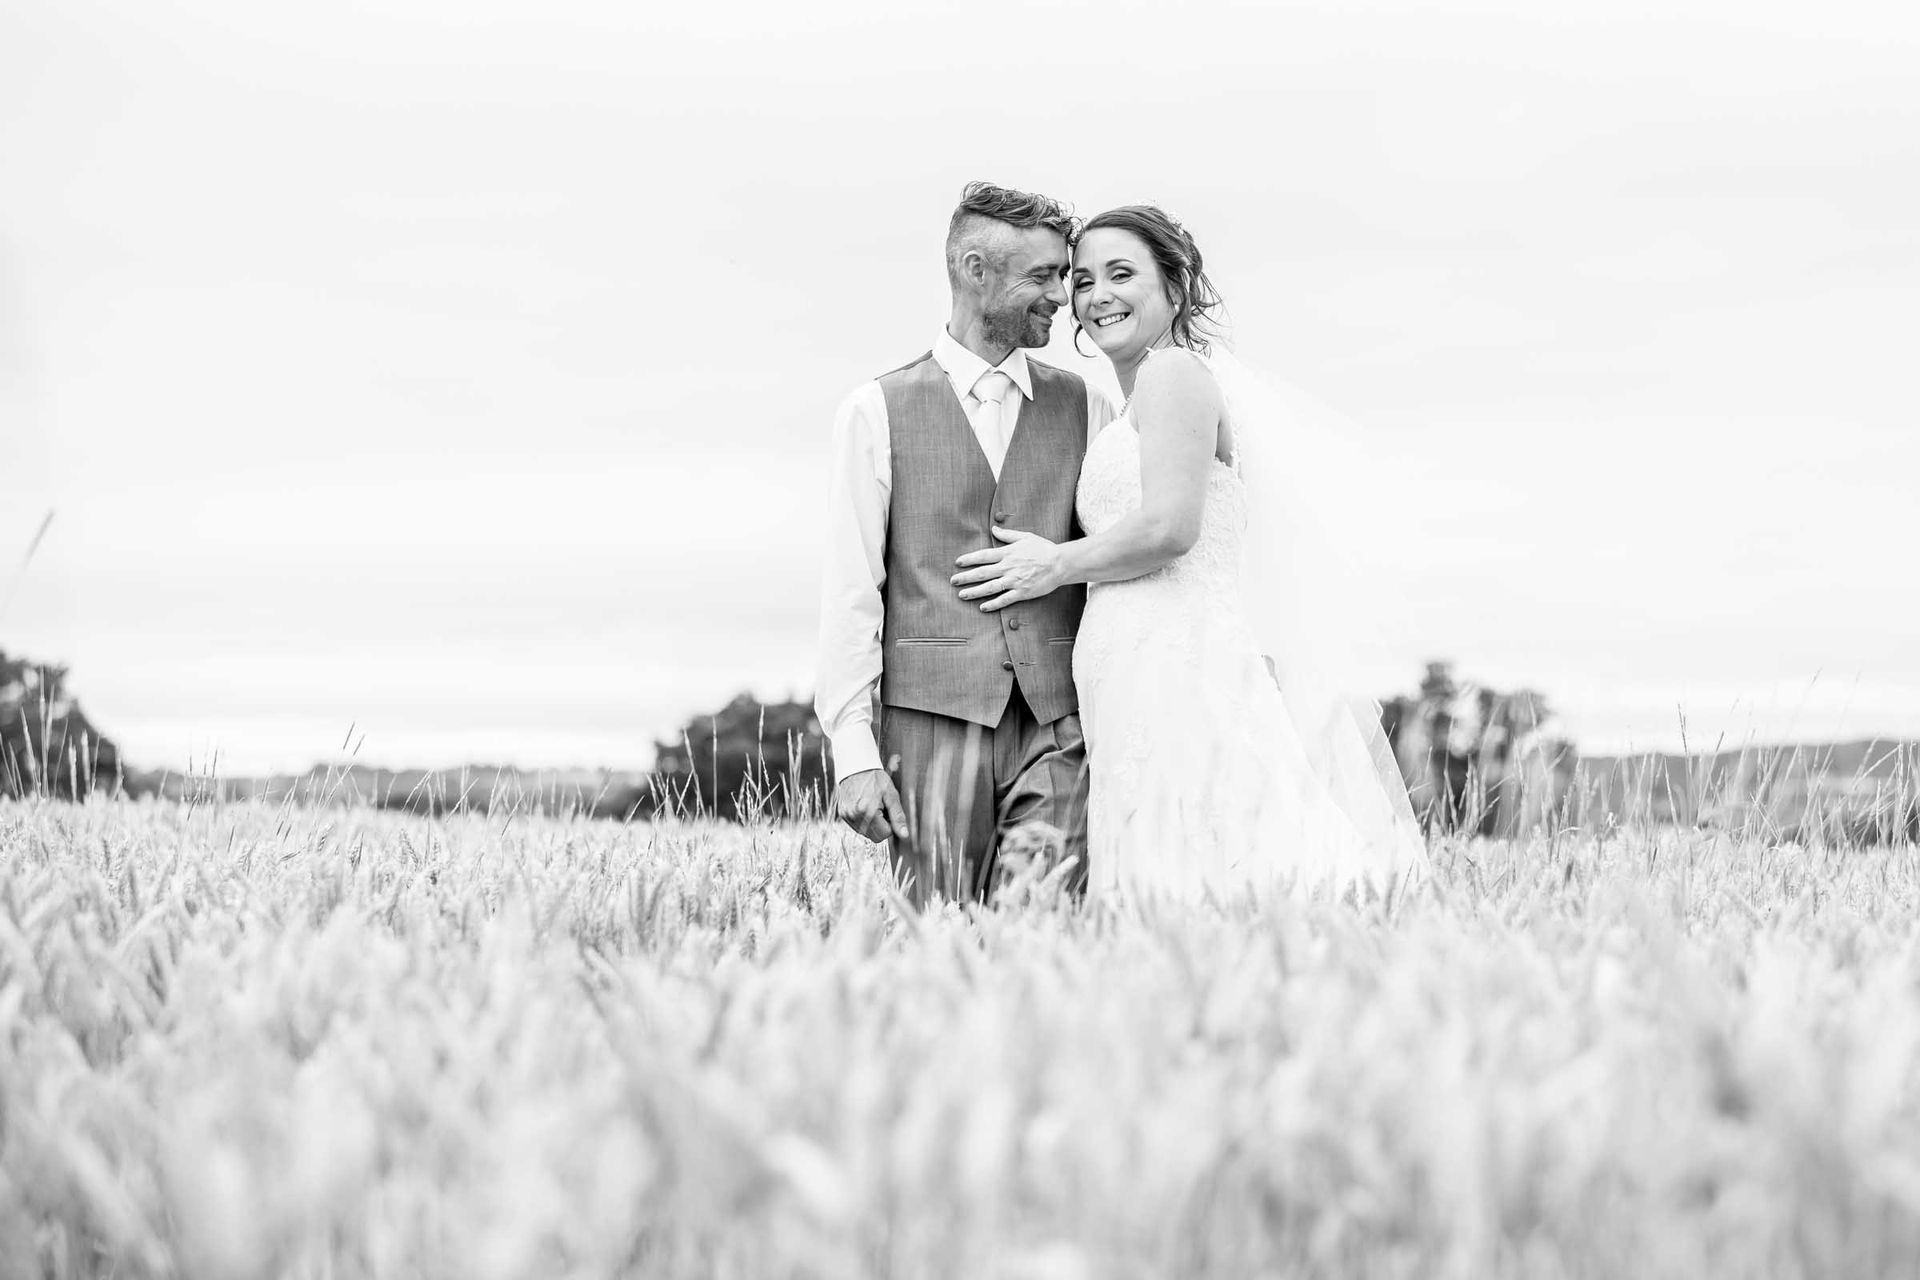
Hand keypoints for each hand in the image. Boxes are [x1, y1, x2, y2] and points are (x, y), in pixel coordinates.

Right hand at [833, 768, 908, 842]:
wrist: (857, 766)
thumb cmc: (876, 779)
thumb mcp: (891, 795)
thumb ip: (898, 816)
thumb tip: (905, 835)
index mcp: (868, 812)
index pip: (885, 834)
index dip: (891, 825)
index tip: (889, 811)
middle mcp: (855, 816)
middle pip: (875, 837)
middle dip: (882, 826)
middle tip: (882, 809)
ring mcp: (847, 816)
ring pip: (865, 833)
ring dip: (872, 824)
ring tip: (872, 806)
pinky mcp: (842, 814)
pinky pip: (857, 827)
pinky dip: (863, 820)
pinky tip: (864, 806)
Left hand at [951, 526, 1066, 612]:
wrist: (1060, 563)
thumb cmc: (1043, 549)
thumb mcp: (1025, 537)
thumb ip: (1007, 535)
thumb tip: (993, 529)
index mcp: (1008, 553)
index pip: (983, 556)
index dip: (969, 559)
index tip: (958, 562)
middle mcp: (1008, 567)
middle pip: (982, 573)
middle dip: (966, 577)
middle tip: (953, 581)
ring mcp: (1015, 581)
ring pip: (990, 587)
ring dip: (974, 592)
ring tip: (962, 595)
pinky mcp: (1022, 592)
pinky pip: (1004, 600)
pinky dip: (993, 604)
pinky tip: (982, 607)